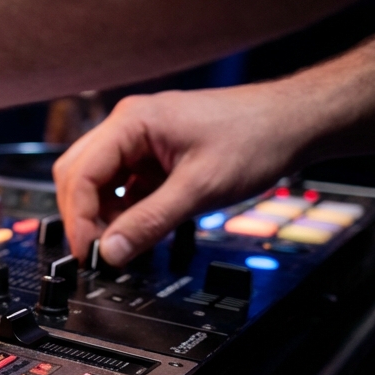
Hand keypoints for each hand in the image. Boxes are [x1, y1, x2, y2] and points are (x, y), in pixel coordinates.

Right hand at [53, 82, 316, 264]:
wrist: (296, 123)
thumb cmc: (256, 138)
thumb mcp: (200, 189)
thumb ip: (150, 222)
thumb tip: (111, 252)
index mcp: (131, 122)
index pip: (81, 173)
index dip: (79, 218)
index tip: (89, 252)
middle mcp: (129, 125)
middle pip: (78, 174)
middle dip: (83, 216)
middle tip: (98, 252)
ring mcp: (141, 138)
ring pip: (98, 181)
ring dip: (104, 213)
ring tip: (124, 242)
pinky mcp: (154, 153)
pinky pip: (123, 183)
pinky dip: (125, 208)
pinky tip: (140, 227)